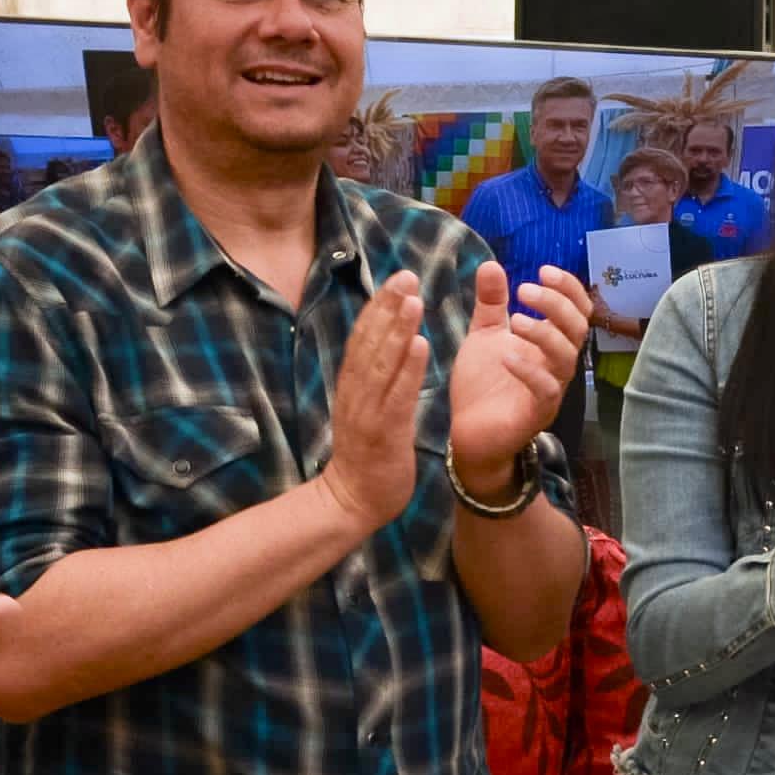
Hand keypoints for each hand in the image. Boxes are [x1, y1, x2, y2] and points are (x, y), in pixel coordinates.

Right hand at [321, 272, 432, 529]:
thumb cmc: (367, 455)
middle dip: (388, 307)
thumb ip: (376, 380)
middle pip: (370, 342)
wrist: (353, 500)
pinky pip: (397, 395)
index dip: (380, 307)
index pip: (364, 338)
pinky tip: (421, 344)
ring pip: (381, 363)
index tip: (398, 277)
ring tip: (414, 299)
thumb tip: (389, 347)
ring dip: (397, 329)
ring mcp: (367, 412)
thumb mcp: (369, 409)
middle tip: (407, 274)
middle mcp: (356, 393)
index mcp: (353, 386)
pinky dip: (408, 369)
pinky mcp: (383, 431)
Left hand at [449, 260, 592, 494]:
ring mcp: (551, 389)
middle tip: (526, 291)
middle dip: (556, 305)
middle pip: (577, 329)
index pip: (576, 310)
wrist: (469, 432)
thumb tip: (491, 264)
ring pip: (567, 357)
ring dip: (544, 333)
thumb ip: (491, 303)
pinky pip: (546, 389)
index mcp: (548, 343)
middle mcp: (556, 364)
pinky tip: (507, 356)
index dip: (568, 289)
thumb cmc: (482, 384)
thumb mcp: (484, 335)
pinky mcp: (537, 412)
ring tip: (515, 320)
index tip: (543, 271)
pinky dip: (529, 370)